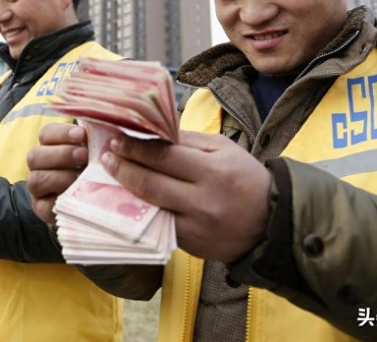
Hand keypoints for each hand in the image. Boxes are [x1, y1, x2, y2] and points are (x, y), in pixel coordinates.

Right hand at [27, 123, 88, 224]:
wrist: (95, 200)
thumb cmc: (95, 170)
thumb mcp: (96, 153)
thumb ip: (95, 140)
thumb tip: (103, 126)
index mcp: (49, 146)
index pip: (46, 134)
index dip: (62, 133)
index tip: (82, 134)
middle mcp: (39, 166)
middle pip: (35, 155)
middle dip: (61, 154)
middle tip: (84, 155)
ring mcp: (37, 189)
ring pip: (36, 179)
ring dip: (59, 176)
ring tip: (80, 176)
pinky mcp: (42, 209)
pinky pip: (42, 205)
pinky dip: (58, 199)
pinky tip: (74, 195)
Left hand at [101, 131, 271, 262]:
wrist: (270, 222)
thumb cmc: (245, 178)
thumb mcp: (224, 150)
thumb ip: (187, 141)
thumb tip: (151, 132)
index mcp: (213, 171)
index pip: (163, 156)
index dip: (135, 147)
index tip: (116, 139)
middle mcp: (202, 201)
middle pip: (150, 182)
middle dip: (122, 167)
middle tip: (105, 156)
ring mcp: (194, 227)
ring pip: (148, 207)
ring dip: (123, 189)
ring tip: (110, 174)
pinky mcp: (189, 244)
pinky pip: (157, 224)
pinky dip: (139, 210)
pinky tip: (126, 198)